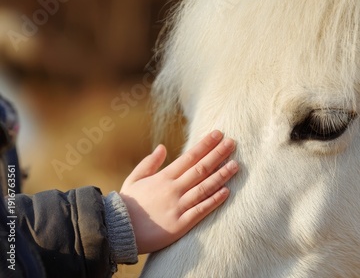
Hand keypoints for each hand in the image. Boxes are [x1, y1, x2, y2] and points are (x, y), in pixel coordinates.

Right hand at [119, 130, 237, 253]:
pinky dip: (214, 200)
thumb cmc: (126, 204)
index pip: (189, 157)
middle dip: (218, 154)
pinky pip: (201, 210)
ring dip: (221, 176)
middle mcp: (173, 189)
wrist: (117, 231)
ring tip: (236, 165)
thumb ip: (149, 163)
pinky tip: (227, 192)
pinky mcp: (180, 224)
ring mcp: (178, 206)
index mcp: (163, 177)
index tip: (218, 134)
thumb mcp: (134, 179)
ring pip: (204, 188)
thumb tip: (163, 147)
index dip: (205, 145)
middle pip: (201, 169)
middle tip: (233, 143)